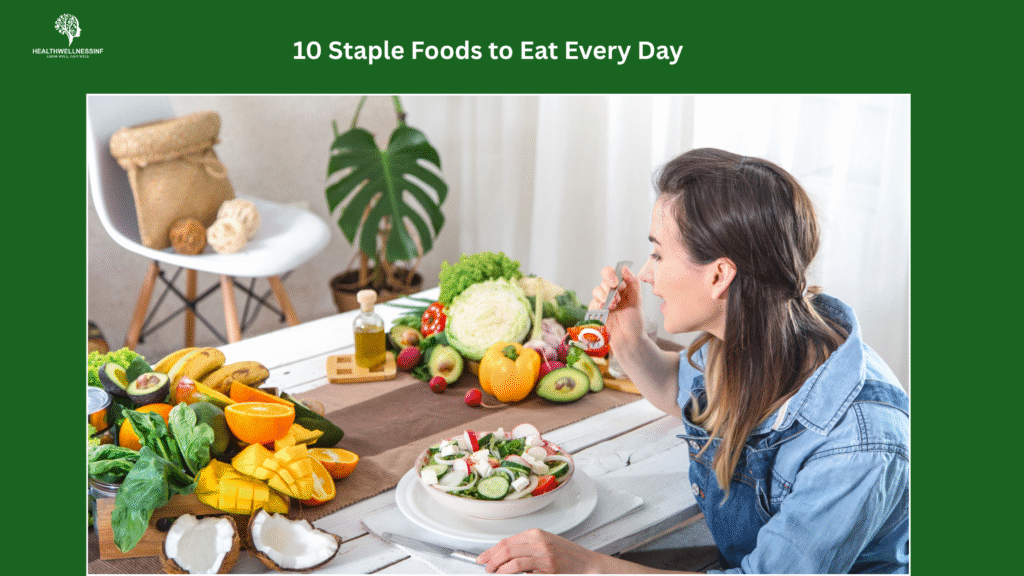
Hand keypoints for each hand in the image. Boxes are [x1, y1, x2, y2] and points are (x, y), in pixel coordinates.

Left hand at [476, 529, 601, 572]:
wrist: (588, 564)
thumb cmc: (567, 556)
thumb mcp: (544, 545)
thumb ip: (526, 548)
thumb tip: (503, 556)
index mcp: (536, 534)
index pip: (506, 541)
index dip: (491, 551)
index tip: (483, 558)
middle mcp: (539, 541)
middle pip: (506, 549)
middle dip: (492, 559)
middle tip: (486, 567)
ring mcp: (544, 554)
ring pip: (512, 560)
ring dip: (499, 568)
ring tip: (495, 573)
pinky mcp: (548, 567)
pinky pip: (523, 569)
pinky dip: (511, 573)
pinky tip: (507, 575)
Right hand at [590, 264, 644, 350]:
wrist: (628, 340)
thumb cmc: (634, 321)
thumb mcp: (637, 300)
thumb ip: (633, 283)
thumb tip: (624, 268)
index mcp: (623, 286)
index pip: (614, 272)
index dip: (612, 275)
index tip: (615, 283)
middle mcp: (612, 291)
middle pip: (604, 279)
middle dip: (609, 287)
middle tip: (616, 298)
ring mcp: (603, 300)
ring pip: (597, 290)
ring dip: (604, 296)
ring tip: (613, 306)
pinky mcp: (596, 310)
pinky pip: (593, 302)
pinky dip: (598, 304)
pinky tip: (604, 309)